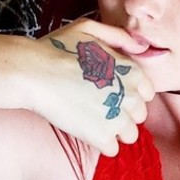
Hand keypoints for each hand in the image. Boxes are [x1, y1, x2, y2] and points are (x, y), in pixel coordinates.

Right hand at [29, 19, 154, 155]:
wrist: (33, 73)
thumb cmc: (56, 49)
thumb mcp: (88, 30)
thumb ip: (118, 37)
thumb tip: (141, 47)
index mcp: (132, 72)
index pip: (146, 93)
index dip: (128, 94)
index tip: (110, 91)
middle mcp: (130, 96)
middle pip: (138, 116)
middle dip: (122, 113)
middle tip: (97, 105)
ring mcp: (118, 119)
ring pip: (129, 135)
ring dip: (114, 130)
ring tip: (92, 118)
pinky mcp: (102, 137)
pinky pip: (112, 149)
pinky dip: (99, 143)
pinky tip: (85, 129)